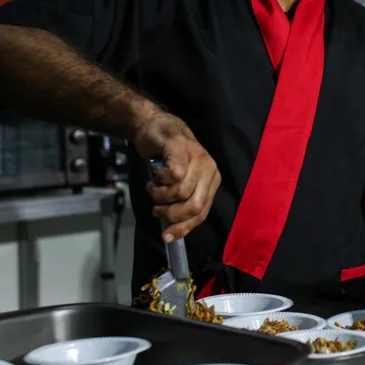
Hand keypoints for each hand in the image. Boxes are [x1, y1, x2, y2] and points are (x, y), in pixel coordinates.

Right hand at [133, 111, 220, 241]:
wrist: (156, 126)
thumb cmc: (167, 158)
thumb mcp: (179, 184)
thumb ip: (181, 205)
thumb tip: (172, 236)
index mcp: (212, 181)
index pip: (202, 213)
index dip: (183, 228)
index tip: (166, 238)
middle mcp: (210, 170)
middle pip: (194, 206)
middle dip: (171, 214)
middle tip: (157, 208)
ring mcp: (198, 157)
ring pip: (181, 192)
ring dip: (160, 196)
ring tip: (153, 189)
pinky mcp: (182, 147)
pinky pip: (173, 174)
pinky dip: (160, 180)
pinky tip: (155, 176)